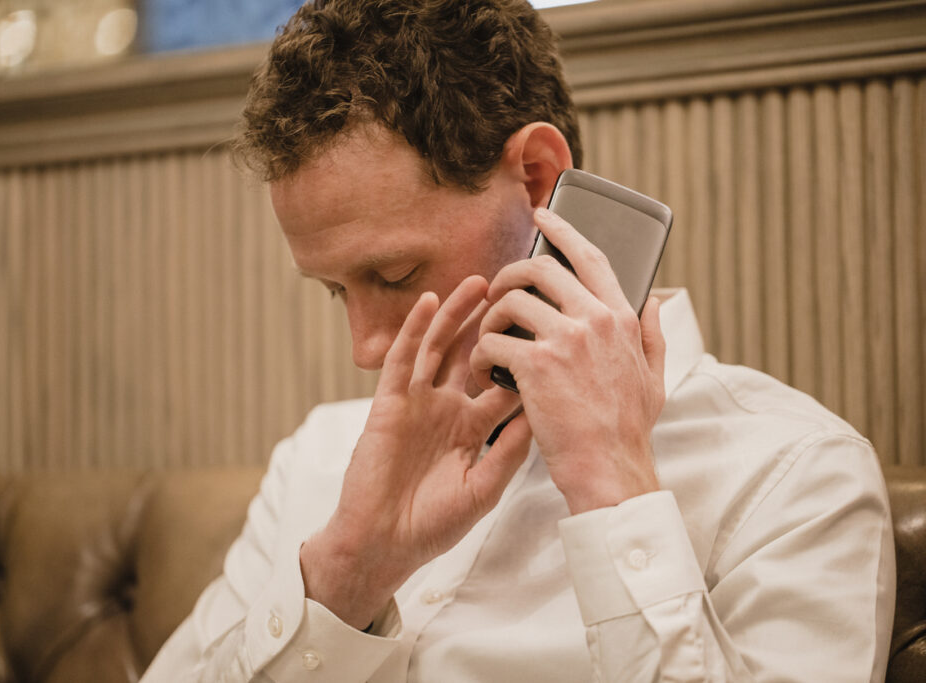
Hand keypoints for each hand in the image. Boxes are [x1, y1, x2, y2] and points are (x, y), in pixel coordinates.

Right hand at [301, 276, 532, 628]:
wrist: (384, 544)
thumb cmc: (431, 524)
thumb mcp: (483, 487)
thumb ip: (510, 449)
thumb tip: (542, 411)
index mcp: (471, 428)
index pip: (501, 383)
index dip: (522, 356)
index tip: (547, 329)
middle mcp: (446, 408)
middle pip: (471, 354)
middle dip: (491, 323)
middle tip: (515, 291)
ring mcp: (416, 403)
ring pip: (438, 347)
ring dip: (456, 314)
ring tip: (477, 283)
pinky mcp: (389, 403)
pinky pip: (402, 360)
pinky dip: (414, 330)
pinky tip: (429, 304)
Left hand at [470, 207, 665, 514]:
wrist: (610, 471)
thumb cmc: (628, 431)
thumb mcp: (654, 377)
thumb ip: (653, 334)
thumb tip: (655, 299)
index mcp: (622, 318)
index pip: (590, 257)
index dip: (563, 231)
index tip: (542, 216)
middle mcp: (595, 319)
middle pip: (538, 269)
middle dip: (507, 278)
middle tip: (494, 297)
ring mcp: (566, 338)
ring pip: (509, 302)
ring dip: (489, 322)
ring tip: (488, 347)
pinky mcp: (537, 363)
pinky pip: (493, 341)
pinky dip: (482, 357)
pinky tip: (487, 376)